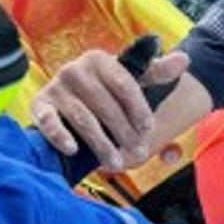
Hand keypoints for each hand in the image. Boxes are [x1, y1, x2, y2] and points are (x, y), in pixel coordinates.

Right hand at [30, 48, 187, 169]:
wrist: (71, 96)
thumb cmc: (109, 90)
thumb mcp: (133, 79)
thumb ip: (158, 72)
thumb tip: (184, 60)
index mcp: (101, 60)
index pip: (125, 85)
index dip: (139, 109)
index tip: (149, 130)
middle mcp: (76, 69)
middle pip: (106, 105)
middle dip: (124, 132)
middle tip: (138, 152)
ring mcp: (56, 87)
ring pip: (83, 119)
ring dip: (101, 143)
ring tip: (116, 162)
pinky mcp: (40, 105)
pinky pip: (49, 122)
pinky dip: (60, 136)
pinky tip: (74, 150)